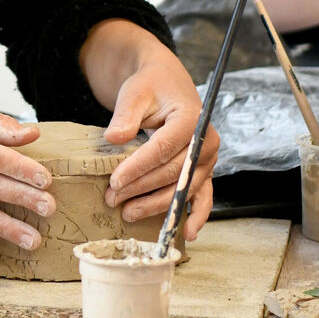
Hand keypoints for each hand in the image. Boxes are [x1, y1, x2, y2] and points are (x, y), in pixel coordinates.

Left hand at [90, 35, 215, 239]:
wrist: (167, 84)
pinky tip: (186, 233)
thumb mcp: (135, 92)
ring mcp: (207, 160)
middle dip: (141, 189)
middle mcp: (206, 142)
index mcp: (192, 119)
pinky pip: (204, 197)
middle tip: (111, 198)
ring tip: (128, 213)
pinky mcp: (203, 171)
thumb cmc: (151, 87)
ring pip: (184, 189)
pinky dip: (196, 215)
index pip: (163, 149)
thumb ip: (126, 114)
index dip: (138, 168)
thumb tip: (114, 137)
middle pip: (173, 173)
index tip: (114, 181)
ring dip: (157, 205)